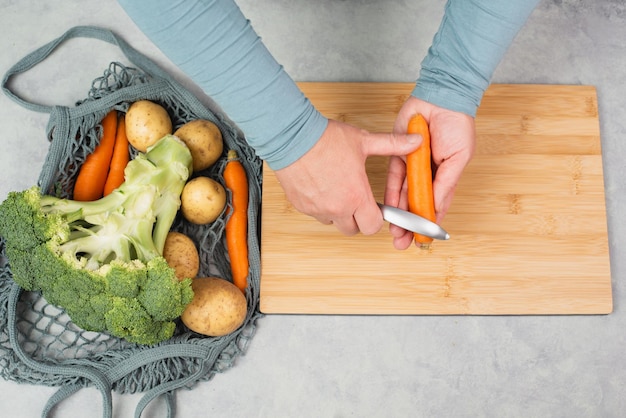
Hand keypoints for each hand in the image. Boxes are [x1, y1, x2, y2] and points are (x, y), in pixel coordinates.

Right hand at [275, 119, 420, 235]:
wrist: (291, 136)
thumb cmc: (325, 139)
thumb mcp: (363, 141)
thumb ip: (392, 144)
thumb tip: (415, 141)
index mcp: (356, 195)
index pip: (373, 226)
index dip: (376, 218)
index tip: (375, 207)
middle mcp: (336, 207)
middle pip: (353, 230)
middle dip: (358, 218)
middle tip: (357, 200)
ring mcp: (317, 209)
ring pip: (333, 222)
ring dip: (338, 213)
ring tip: (338, 190)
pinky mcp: (301, 206)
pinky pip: (315, 214)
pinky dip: (320, 206)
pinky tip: (321, 187)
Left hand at [385, 96, 475, 249]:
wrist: (441, 98)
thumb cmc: (457, 126)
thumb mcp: (458, 158)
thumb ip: (446, 183)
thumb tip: (435, 206)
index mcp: (446, 177)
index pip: (436, 206)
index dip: (429, 223)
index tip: (422, 240)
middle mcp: (427, 174)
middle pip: (417, 205)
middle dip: (410, 225)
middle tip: (403, 242)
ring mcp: (412, 166)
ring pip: (404, 196)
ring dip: (399, 215)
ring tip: (395, 233)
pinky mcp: (398, 155)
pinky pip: (393, 178)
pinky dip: (391, 194)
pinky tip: (389, 210)